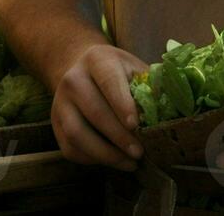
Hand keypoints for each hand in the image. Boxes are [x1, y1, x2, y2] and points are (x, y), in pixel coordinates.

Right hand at [50, 43, 147, 171]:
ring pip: (77, 133)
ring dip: (105, 153)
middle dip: (119, 137)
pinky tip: (114, 161)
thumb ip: (149, 86)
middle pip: (94, 111)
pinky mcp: (55, 124)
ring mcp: (60, 102)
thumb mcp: (133, 68)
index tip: (135, 125)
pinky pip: (71, 148)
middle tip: (140, 152)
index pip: (109, 81)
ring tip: (129, 162)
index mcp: (97, 60)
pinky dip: (93, 160)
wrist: (80, 68)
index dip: (122, 103)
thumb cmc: (116, 72)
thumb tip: (168, 111)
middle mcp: (73, 79)